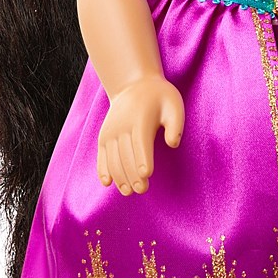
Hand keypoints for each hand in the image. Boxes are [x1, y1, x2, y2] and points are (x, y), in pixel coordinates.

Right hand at [97, 74, 183, 194]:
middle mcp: (122, 127)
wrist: (133, 85)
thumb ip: (175, 125)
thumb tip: (173, 144)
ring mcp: (110, 133)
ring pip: (112, 158)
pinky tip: (107, 183)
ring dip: (119, 176)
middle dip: (133, 174)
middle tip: (141, 190)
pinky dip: (102, 169)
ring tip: (128, 191)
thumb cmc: (159, 98)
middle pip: (126, 155)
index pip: (141, 143)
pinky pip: (101, 156)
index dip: (143, 160)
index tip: (147, 175)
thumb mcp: (173, 105)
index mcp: (141, 120)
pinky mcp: (103, 137)